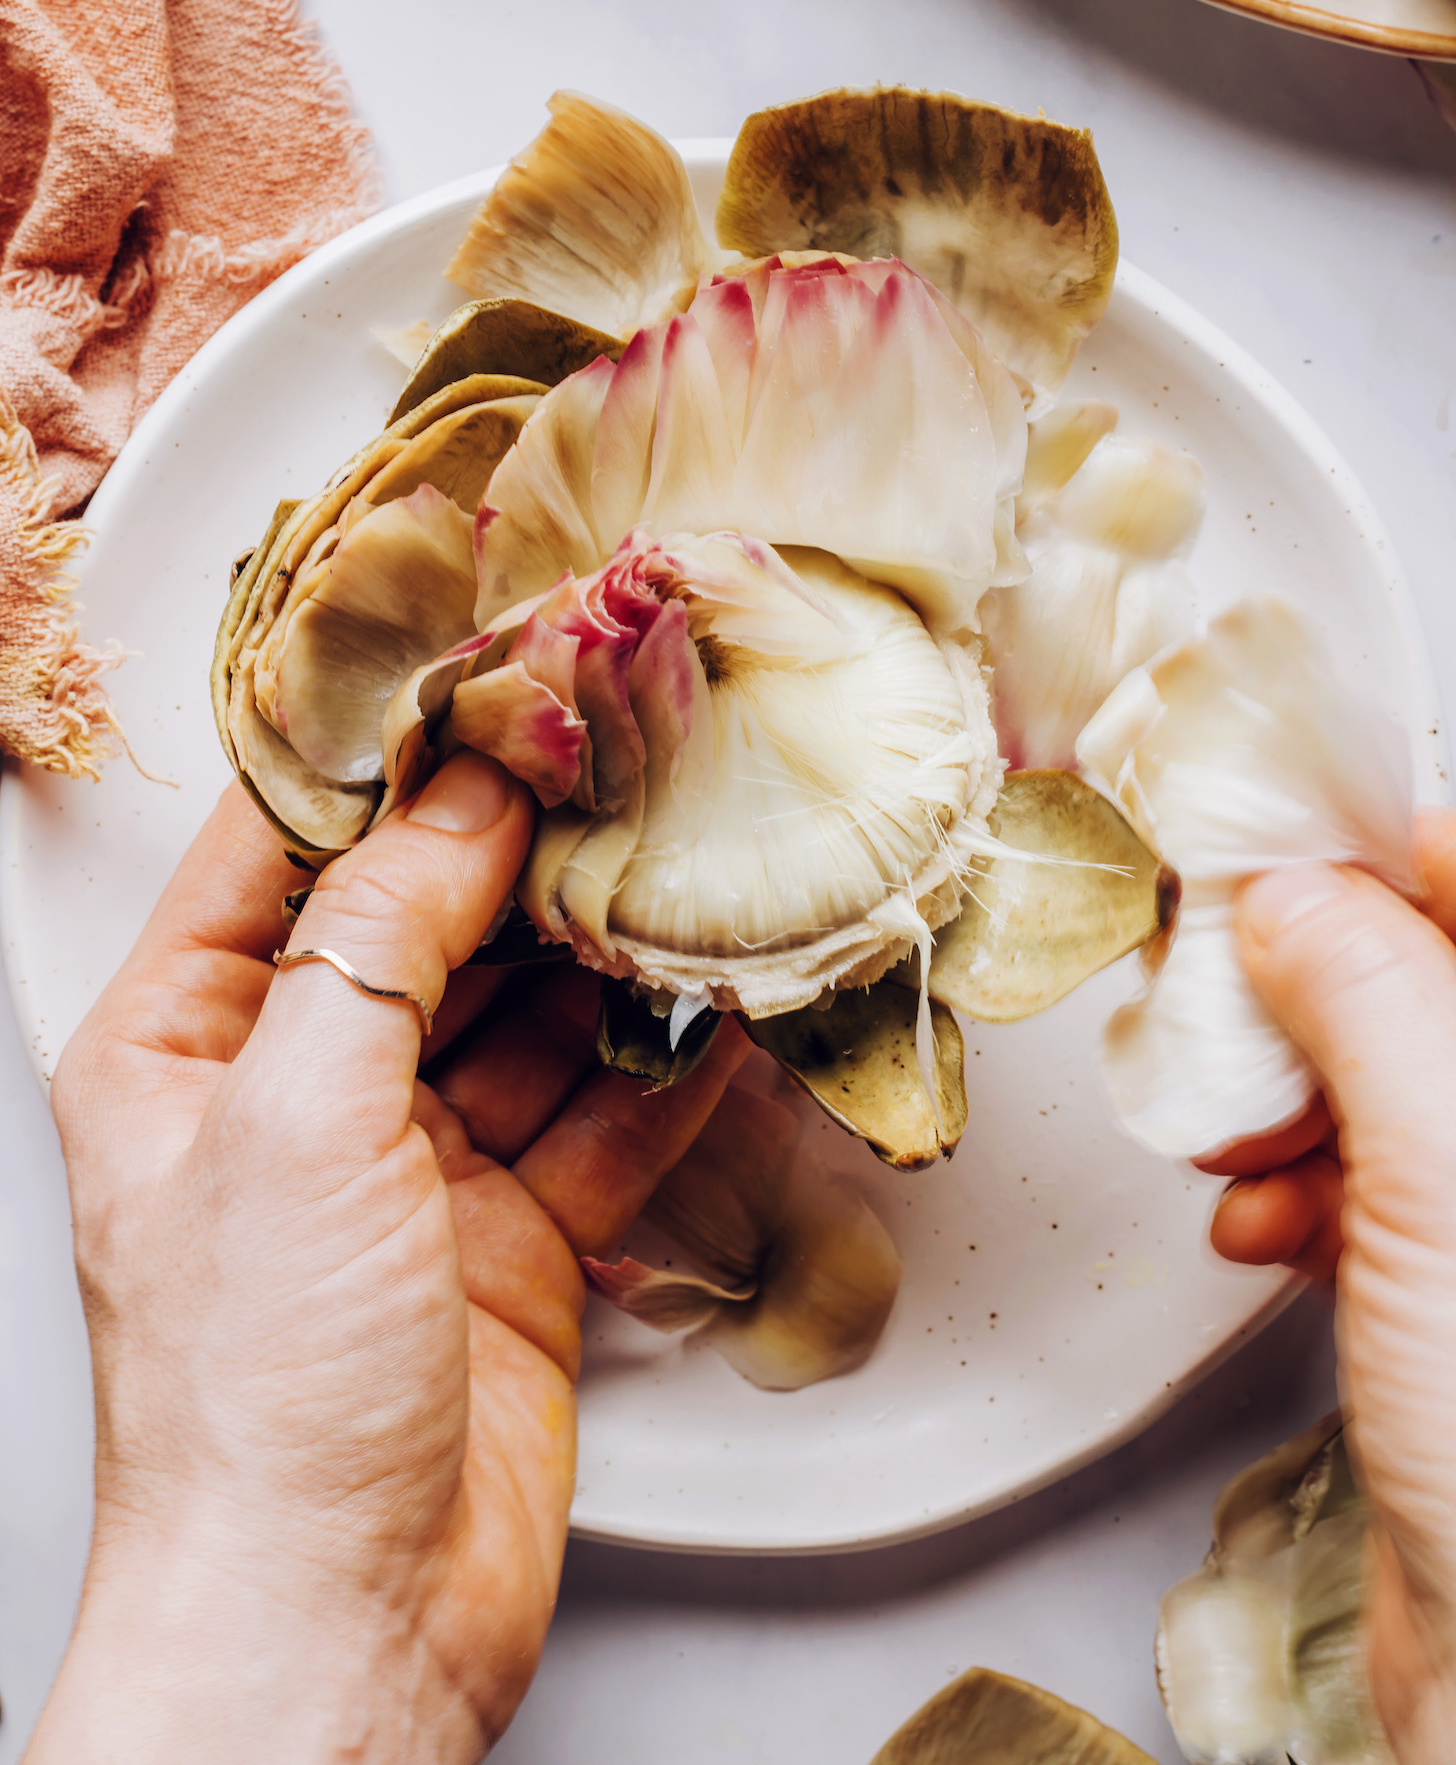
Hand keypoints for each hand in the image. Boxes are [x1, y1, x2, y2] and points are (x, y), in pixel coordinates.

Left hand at [30, 753, 746, 1764]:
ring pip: (523, 1018)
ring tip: (682, 861)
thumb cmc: (254, 1404)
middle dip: (517, 848)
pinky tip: (716, 1013)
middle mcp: (295, 1096)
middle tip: (618, 757)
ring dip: (600, 953)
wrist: (341, 1630)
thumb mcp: (293, 1119)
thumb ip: (381, 938)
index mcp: (184, 1047)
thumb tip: (462, 798)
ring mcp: (410, 1171)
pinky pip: (599, 1123)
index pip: (281, 849)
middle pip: (422, 923)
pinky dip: (660, 1072)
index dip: (383, 756)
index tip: (484, 676)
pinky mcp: (511, 1242)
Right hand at [1197, 812, 1455, 1763]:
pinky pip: (1368, 1175)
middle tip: (1218, 986)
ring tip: (1235, 1138)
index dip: (1387, 847)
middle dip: (1310, 987)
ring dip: (1286, 1096)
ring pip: (1385, 1075)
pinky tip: (1261, 1225)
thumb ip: (1372, 995)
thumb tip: (1295, 894)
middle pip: (1426, 976)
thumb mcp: (1445, 1170)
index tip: (1273, 840)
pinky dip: (1295, 1186)